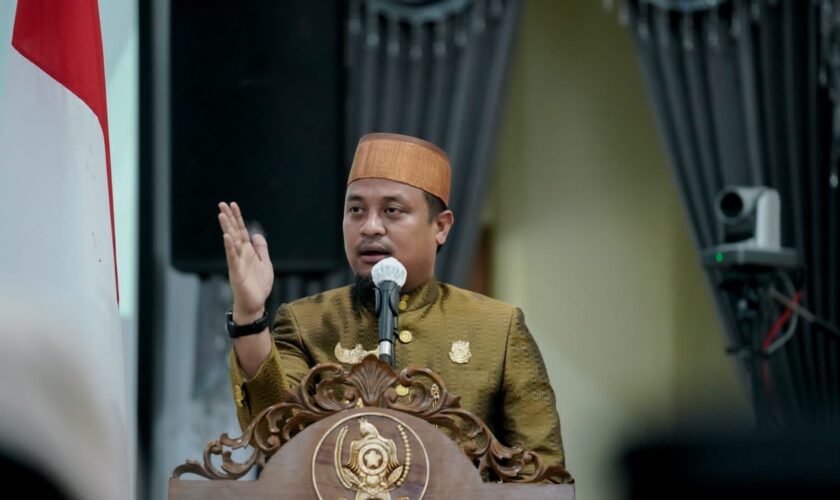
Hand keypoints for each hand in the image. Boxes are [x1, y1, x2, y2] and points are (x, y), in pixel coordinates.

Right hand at [217, 202, 273, 321]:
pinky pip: (232, 257)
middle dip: (229, 218)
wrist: (255, 304)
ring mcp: (237, 262)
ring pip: (231, 242)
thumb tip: (257, 234)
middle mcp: (240, 254)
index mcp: (247, 252)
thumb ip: (261, 249)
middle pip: (234, 232)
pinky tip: (226, 236)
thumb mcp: (265, 264)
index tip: (232, 205)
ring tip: (222, 215)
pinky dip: (229, 247)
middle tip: (222, 204)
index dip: (237, 218)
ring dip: (226, 228)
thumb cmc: (258, 286)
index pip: (241, 231)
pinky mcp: (236, 272)